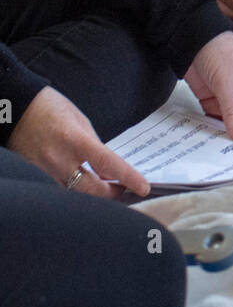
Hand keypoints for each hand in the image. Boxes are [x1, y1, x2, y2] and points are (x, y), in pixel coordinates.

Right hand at [7, 87, 150, 198]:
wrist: (15, 110)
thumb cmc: (49, 108)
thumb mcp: (79, 120)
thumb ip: (94, 145)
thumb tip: (106, 168)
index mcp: (74, 140)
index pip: (107, 163)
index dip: (127, 177)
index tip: (143, 188)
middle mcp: (59, 160)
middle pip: (92, 191)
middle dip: (112, 193)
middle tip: (123, 189)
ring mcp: (44, 173)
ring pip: (75, 198)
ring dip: (93, 197)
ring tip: (105, 190)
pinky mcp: (34, 178)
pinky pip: (58, 193)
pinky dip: (73, 194)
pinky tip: (81, 188)